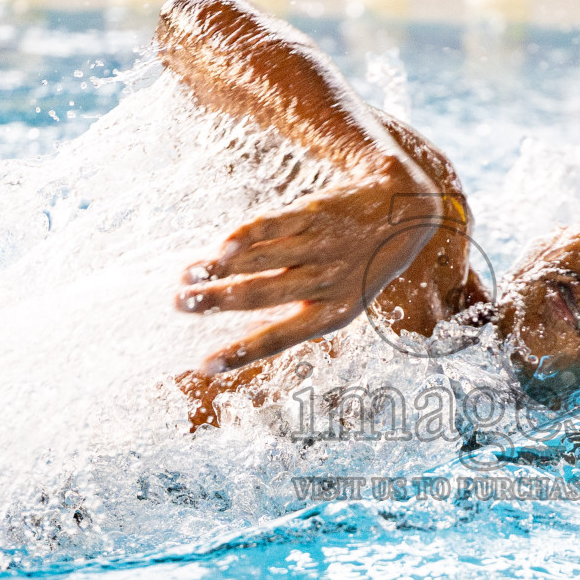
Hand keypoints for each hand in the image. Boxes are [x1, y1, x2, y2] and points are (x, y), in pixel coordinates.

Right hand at [175, 158, 442, 373]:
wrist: (402, 214)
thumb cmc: (360, 266)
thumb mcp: (343, 298)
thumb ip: (298, 310)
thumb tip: (241, 325)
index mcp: (334, 313)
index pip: (279, 339)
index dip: (239, 354)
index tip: (203, 366)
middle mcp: (327, 282)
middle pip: (261, 296)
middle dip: (215, 303)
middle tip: (178, 305)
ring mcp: (321, 246)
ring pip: (261, 261)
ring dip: (218, 269)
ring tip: (186, 275)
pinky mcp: (314, 213)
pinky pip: (274, 225)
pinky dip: (245, 237)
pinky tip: (220, 247)